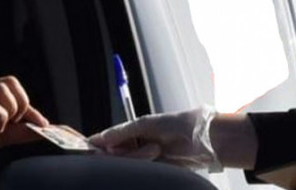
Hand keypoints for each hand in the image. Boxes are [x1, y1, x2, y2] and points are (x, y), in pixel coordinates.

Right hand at [0, 76, 48, 185]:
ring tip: (3, 126)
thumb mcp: (0, 137)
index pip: (11, 86)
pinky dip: (0, 118)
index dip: (28, 103)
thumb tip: (45, 128)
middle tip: (15, 122)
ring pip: (1, 89)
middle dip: (21, 102)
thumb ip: (20, 130)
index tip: (40, 123)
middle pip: (9, 82)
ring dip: (11, 109)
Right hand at [89, 107, 219, 169]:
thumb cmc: (177, 125)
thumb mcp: (148, 124)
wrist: (202, 140)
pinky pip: (139, 172)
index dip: (98, 146)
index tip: (92, 150)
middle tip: (150, 147)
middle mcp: (133, 145)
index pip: (105, 140)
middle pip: (113, 156)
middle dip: (128, 153)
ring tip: (158, 150)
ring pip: (126, 166)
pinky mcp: (152, 170)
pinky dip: (145, 165)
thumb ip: (122, 131)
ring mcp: (142, 159)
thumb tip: (99, 138)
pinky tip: (158, 157)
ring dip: (140, 158)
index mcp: (130, 131)